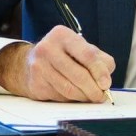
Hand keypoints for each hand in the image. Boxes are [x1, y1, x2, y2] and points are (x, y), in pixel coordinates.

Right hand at [0, 25, 114, 102]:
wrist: (29, 63)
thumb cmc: (63, 55)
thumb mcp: (81, 48)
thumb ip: (99, 59)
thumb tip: (106, 80)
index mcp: (62, 35)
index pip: (87, 54)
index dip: (99, 71)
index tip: (106, 84)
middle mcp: (48, 48)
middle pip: (78, 75)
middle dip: (93, 89)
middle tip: (101, 96)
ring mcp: (39, 67)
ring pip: (69, 89)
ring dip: (84, 97)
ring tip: (91, 97)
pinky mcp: (35, 84)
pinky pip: (59, 97)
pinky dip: (71, 100)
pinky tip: (75, 96)